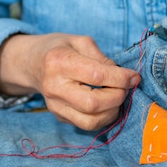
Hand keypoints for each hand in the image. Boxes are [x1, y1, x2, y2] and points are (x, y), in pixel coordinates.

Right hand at [0, 33, 139, 130]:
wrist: (31, 63)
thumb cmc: (59, 48)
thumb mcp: (80, 41)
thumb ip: (102, 57)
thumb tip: (123, 76)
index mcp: (59, 62)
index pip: (96, 76)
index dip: (121, 78)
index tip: (134, 76)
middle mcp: (54, 87)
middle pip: (93, 104)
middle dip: (118, 96)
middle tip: (126, 87)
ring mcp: (54, 105)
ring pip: (90, 121)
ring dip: (112, 111)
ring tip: (117, 96)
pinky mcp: (59, 116)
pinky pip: (86, 125)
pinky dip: (103, 118)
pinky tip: (107, 104)